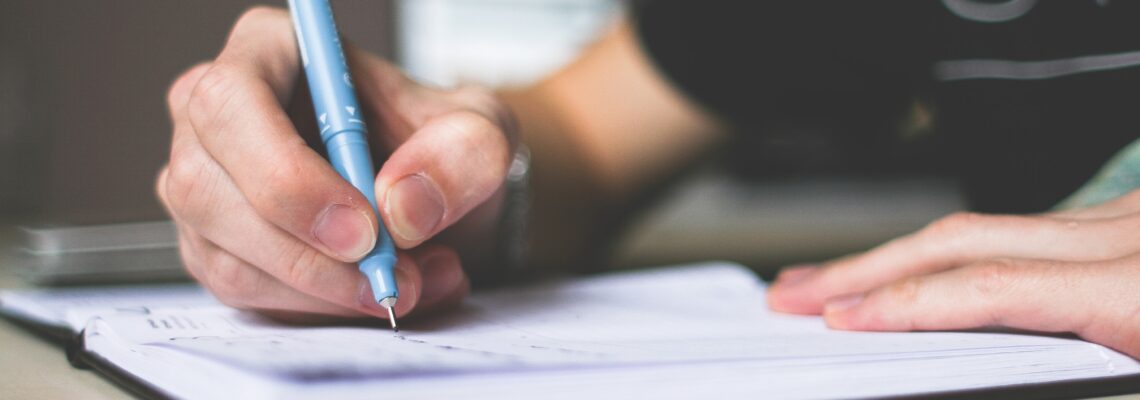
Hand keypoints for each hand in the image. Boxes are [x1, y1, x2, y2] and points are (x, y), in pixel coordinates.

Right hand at [157, 7, 515, 321]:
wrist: (435, 195)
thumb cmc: (440, 144)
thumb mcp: (481, 132)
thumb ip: (461, 154)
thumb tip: (402, 207)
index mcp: (269, 52)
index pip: (231, 104)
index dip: (286, 175)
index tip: (363, 228)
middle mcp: (215, 116)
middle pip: (207, 189)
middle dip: (307, 254)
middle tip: (390, 277)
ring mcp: (205, 186)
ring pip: (227, 257)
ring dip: (325, 291)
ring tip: (411, 282)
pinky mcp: (216, 248)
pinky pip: (246, 295)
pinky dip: (320, 309)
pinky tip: (377, 291)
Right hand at [768, 190, 1139, 357]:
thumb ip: (1054, 377)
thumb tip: (963, 369)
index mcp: (1136, 291)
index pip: (989, 289)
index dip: (902, 304)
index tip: (836, 320)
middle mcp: (1124, 238)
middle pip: (960, 239)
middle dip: (864, 267)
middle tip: (794, 291)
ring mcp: (1123, 219)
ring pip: (980, 224)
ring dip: (896, 254)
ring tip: (834, 281)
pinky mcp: (1124, 217)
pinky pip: (1019, 225)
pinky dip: (952, 248)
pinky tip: (915, 265)